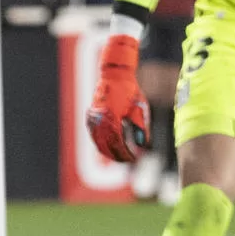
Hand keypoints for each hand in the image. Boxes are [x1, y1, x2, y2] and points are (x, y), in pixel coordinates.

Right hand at [85, 34, 149, 162]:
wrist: (115, 75)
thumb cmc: (130, 91)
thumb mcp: (140, 109)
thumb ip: (140, 127)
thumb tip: (143, 145)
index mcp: (112, 118)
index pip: (117, 143)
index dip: (125, 153)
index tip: (134, 159)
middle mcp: (100, 119)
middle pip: (105, 145)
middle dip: (116, 155)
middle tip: (127, 161)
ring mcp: (93, 117)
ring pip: (97, 141)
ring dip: (107, 151)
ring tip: (118, 157)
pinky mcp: (91, 115)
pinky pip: (94, 134)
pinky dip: (100, 143)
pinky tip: (108, 148)